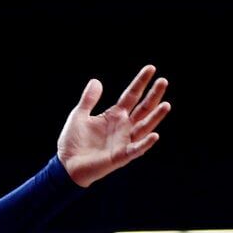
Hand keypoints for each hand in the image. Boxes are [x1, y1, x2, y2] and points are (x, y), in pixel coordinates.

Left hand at [57, 64, 170, 186]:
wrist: (66, 164)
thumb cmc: (73, 141)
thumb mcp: (79, 115)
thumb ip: (88, 100)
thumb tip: (96, 81)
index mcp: (114, 115)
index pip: (131, 96)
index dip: (141, 82)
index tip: (151, 68)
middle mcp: (123, 126)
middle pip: (143, 108)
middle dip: (153, 95)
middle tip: (163, 81)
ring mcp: (124, 141)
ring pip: (144, 127)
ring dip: (155, 117)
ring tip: (166, 105)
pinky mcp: (120, 156)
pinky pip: (135, 149)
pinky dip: (145, 144)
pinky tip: (154, 135)